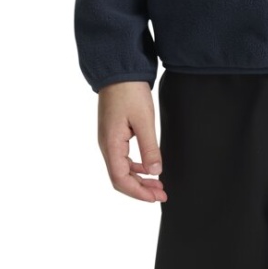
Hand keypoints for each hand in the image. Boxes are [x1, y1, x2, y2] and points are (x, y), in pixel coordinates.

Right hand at [97, 80, 166, 202]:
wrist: (119, 70)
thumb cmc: (130, 91)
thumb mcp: (144, 120)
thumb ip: (150, 147)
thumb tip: (155, 171)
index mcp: (111, 144)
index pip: (120, 179)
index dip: (138, 192)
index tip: (155, 197)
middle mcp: (106, 145)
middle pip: (120, 178)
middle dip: (140, 189)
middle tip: (161, 194)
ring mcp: (109, 139)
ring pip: (121, 168)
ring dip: (139, 178)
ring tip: (158, 184)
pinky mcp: (113, 133)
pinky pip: (123, 157)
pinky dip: (136, 166)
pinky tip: (149, 166)